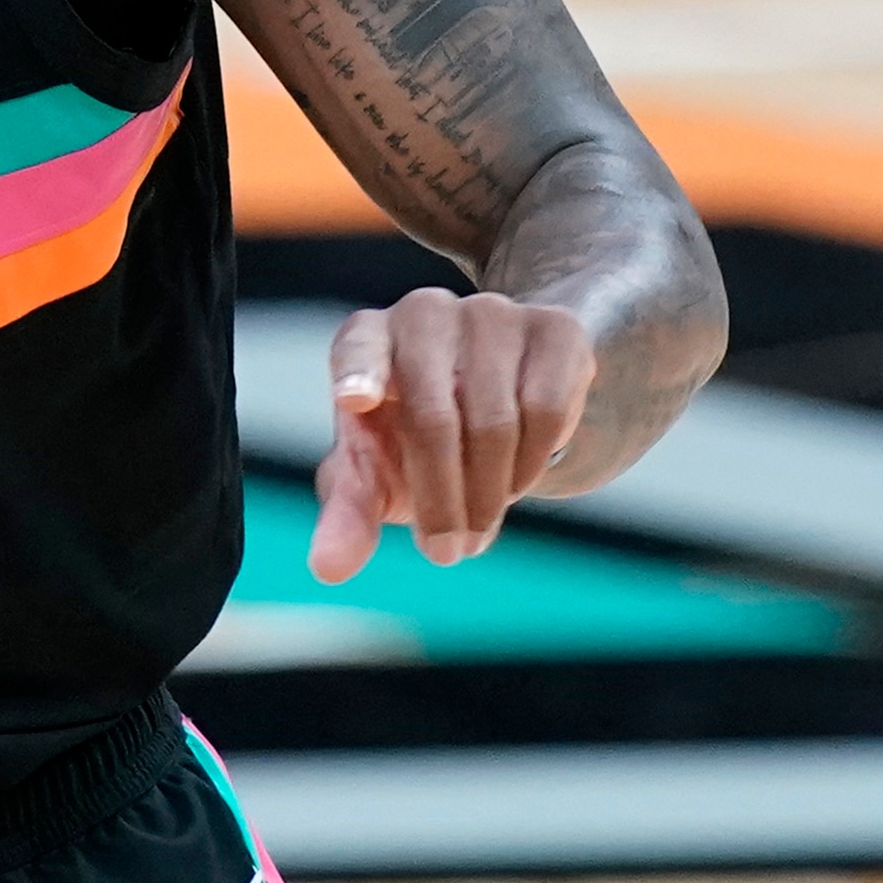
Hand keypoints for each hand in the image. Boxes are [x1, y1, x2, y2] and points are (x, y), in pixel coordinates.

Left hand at [309, 288, 599, 577]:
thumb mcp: (376, 472)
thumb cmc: (414, 436)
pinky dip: (532, 462)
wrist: (501, 390)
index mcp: (366, 338)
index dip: (357, 373)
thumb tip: (328, 569)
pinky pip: (547, 410)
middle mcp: (424, 313)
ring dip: (489, 493)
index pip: (357, 348)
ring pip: (495, 422)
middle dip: (441, 500)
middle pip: (433, 417)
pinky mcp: (554, 328)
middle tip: (447, 553)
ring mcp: (492, 313)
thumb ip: (350, 513)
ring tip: (480, 524)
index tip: (352, 401)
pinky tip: (516, 479)